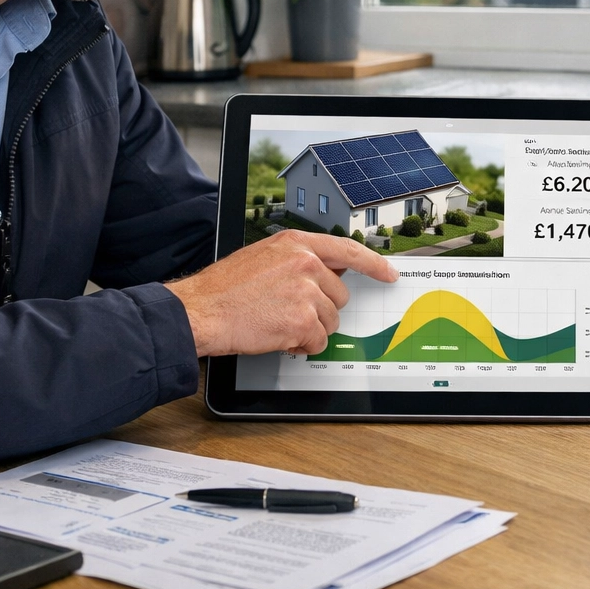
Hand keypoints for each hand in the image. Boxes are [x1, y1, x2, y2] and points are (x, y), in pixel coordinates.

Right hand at [166, 231, 397, 356]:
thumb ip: (298, 260)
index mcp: (296, 243)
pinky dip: (302, 346)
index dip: (373, 264)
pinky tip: (279, 337)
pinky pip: (318, 341)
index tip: (387, 273)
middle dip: (321, 310)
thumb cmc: (226, 289)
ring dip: (310, 329)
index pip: (348, 249)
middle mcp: (305, 262)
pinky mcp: (301, 320)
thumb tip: (329, 272)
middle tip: (289, 312)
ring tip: (278, 323)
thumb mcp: (264, 257)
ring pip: (331, 321)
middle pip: (339, 295)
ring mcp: (305, 291)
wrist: (202, 310)